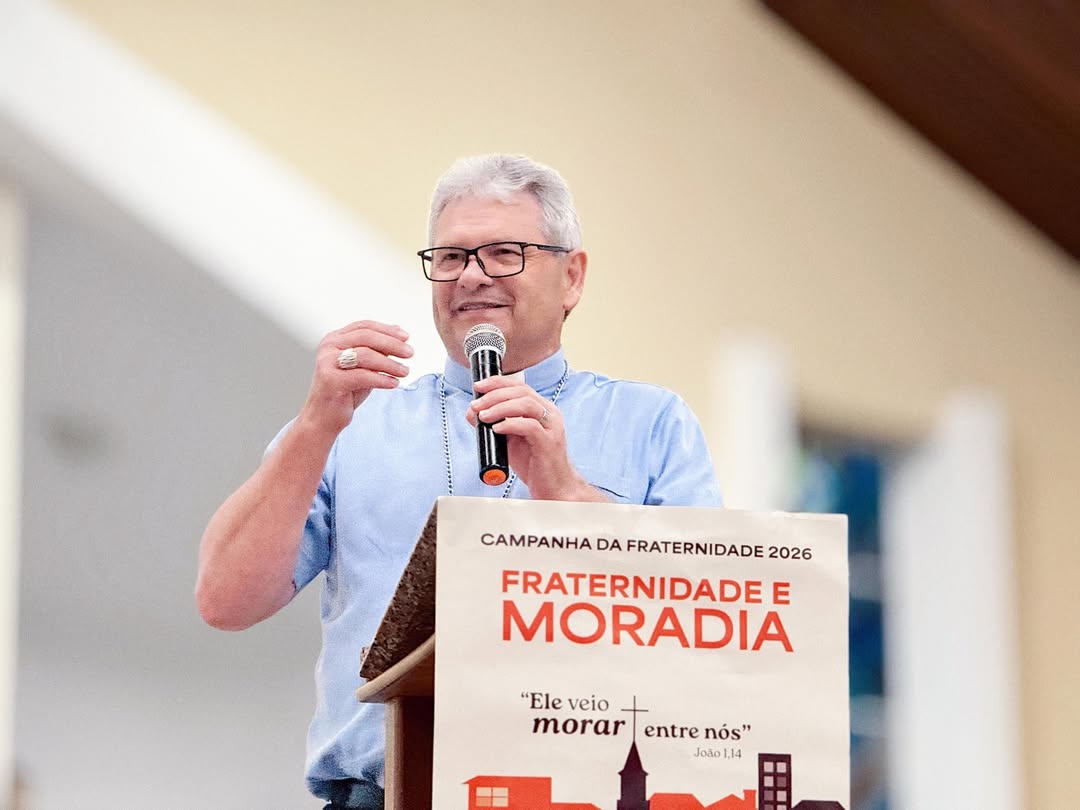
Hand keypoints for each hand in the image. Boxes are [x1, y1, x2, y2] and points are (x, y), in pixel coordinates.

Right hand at [299, 321, 412, 436]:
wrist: (323, 418)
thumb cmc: (344, 392)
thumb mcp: (364, 367)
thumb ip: (377, 350)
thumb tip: (398, 332)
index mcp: (335, 339)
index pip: (364, 326)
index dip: (387, 330)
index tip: (406, 337)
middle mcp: (329, 347)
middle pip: (365, 337)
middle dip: (391, 344)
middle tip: (410, 353)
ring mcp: (327, 362)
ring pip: (365, 355)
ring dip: (389, 363)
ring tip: (405, 371)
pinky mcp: (330, 380)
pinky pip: (362, 376)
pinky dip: (381, 379)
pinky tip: (393, 383)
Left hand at [467, 376, 599, 500]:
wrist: (553, 487)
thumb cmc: (534, 463)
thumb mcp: (509, 440)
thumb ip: (494, 423)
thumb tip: (472, 412)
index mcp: (541, 409)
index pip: (519, 386)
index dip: (497, 383)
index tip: (478, 386)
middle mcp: (549, 413)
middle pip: (522, 391)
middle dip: (494, 394)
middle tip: (476, 405)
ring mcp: (551, 427)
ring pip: (526, 404)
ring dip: (500, 407)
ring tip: (483, 416)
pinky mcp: (549, 442)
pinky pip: (530, 426)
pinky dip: (510, 424)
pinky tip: (497, 429)